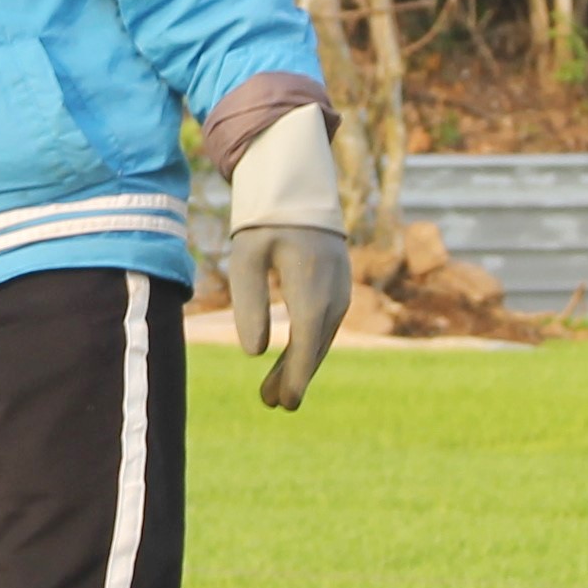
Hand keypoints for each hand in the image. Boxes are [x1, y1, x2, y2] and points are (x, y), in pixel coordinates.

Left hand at [221, 109, 348, 412]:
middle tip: (272, 405)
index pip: (307, 341)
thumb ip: (248, 303)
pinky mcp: (337, 285)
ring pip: (322, 337)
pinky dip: (308, 344)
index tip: (285, 404)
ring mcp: (340, 287)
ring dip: (300, 364)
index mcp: (311, 283)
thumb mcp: (247, 256)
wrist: (298, 182)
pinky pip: (325, 323)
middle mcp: (334, 290)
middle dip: (295, 377)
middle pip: (316, 345)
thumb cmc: (265, 217)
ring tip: (273, 394)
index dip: (296, 375)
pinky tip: (290, 360)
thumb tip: (255, 353)